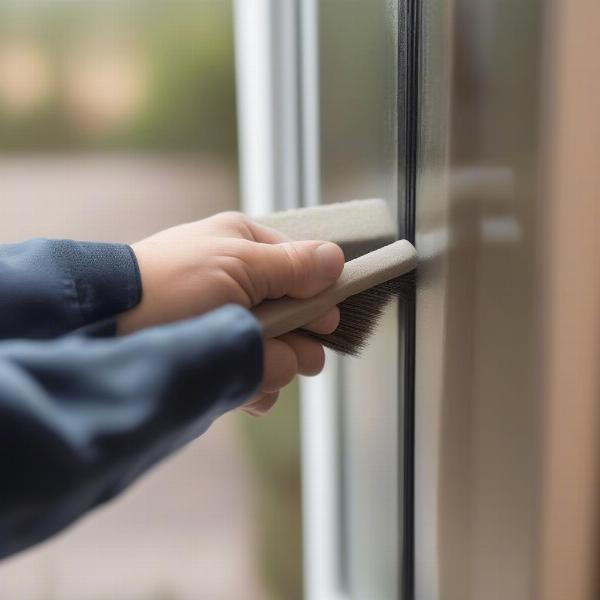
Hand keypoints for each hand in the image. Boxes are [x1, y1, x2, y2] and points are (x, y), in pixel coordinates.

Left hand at [118, 212, 344, 415]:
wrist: (104, 330)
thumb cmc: (170, 284)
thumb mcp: (236, 263)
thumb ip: (292, 265)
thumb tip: (337, 258)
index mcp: (244, 248)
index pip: (302, 268)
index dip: (318, 296)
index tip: (325, 321)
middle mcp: (238, 284)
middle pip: (295, 315)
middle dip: (298, 339)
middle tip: (300, 355)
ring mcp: (227, 324)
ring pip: (279, 350)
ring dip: (276, 367)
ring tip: (260, 371)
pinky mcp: (216, 358)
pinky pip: (255, 376)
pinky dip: (257, 386)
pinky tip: (247, 392)